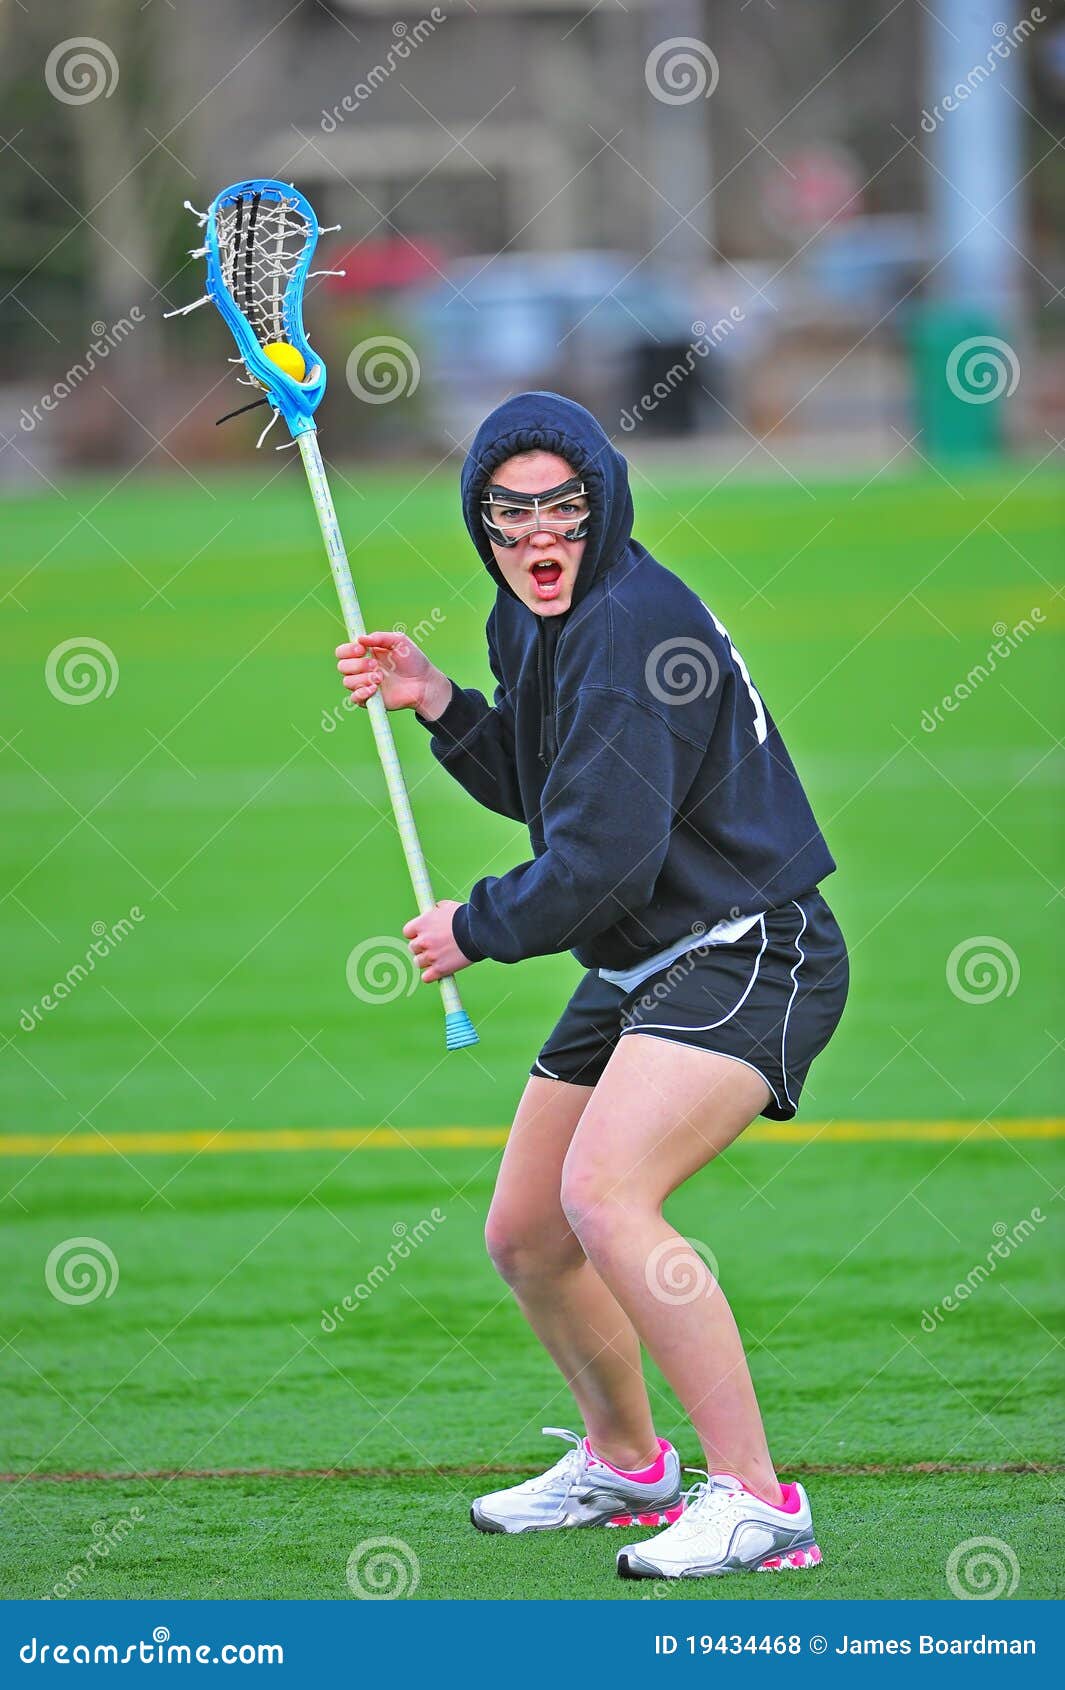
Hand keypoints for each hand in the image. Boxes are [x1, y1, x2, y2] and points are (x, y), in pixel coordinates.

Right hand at [336, 630, 451, 717]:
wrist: (424, 682)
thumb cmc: (413, 660)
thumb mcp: (399, 641)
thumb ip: (380, 637)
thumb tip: (361, 638)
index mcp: (365, 654)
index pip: (343, 652)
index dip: (347, 650)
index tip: (361, 649)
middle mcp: (362, 669)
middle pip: (342, 666)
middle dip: (357, 665)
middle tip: (375, 665)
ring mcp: (365, 684)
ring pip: (348, 682)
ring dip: (362, 678)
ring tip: (381, 678)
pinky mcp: (370, 699)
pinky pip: (355, 698)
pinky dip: (362, 693)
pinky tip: (375, 689)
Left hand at [403, 900, 472, 983]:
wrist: (479, 932)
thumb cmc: (465, 917)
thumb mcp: (448, 906)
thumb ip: (436, 910)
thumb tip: (434, 910)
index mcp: (422, 924)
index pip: (407, 932)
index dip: (416, 934)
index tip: (423, 935)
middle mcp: (423, 941)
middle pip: (412, 948)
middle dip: (422, 948)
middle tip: (434, 946)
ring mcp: (431, 956)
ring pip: (418, 963)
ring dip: (426, 961)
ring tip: (440, 957)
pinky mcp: (440, 969)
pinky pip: (426, 977)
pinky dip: (431, 975)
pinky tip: (439, 970)